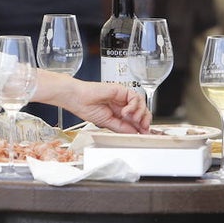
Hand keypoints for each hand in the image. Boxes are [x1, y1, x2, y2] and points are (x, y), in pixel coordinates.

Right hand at [34, 72, 150, 132]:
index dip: (142, 126)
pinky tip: (126, 111)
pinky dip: (133, 105)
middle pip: (141, 110)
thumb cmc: (86, 108)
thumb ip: (122, 127)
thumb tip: (135, 133)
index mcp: (118, 112)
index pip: (135, 119)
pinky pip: (134, 97)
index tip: (145, 133)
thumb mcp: (107, 123)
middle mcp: (121, 104)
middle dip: (145, 119)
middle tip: (144, 127)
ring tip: (133, 119)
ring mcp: (122, 96)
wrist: (78, 98)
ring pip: (140, 103)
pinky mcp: (121, 89)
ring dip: (140, 113)